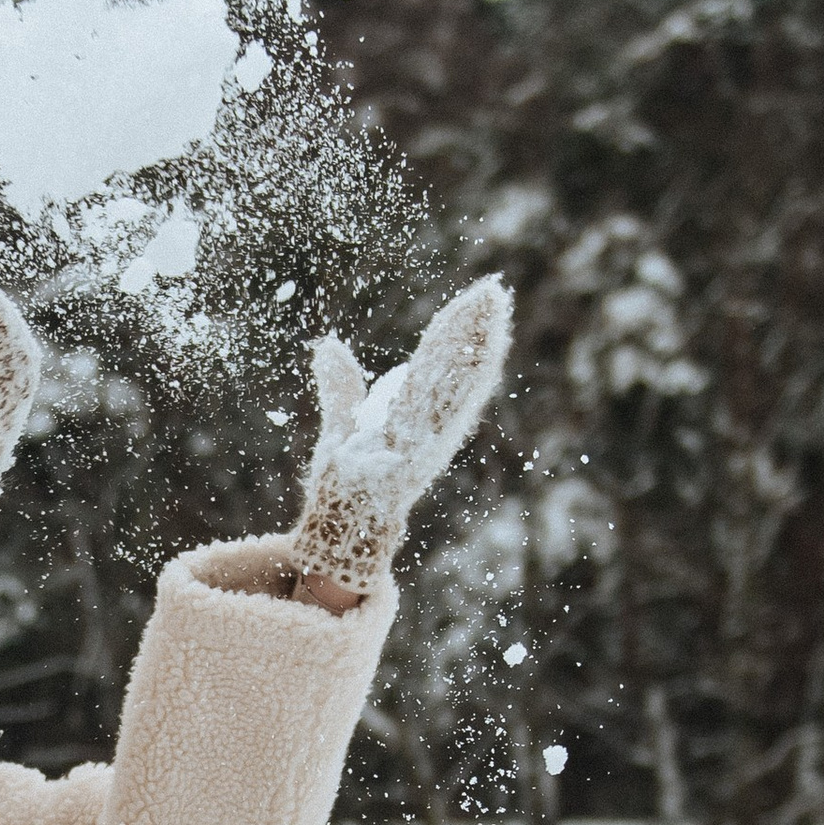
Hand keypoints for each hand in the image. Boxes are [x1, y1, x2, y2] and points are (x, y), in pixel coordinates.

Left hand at [287, 276, 512, 596]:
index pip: (436, 364)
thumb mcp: (340, 427)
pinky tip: (476, 366)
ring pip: (453, 387)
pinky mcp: (416, 458)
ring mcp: (423, 441)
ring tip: (491, 314)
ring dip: (473, 351)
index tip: (477, 300)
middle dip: (473, 332)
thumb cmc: (342, 487)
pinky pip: (441, 419)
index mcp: (413, 417)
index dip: (454, 333)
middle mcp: (426, 427)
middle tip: (494, 292)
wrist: (338, 533)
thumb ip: (340, 388)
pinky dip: (460, 391)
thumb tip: (328, 345)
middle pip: (452, 369)